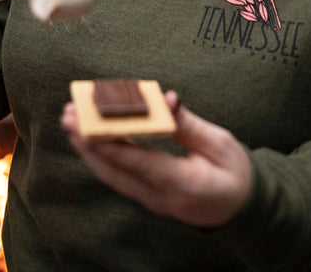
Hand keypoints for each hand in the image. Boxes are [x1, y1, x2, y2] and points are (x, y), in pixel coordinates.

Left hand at [61, 90, 251, 227]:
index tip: (87, 124)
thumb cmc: (235, 174)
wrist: (243, 210)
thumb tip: (166, 99)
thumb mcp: (221, 144)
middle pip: (116, 172)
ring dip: (89, 149)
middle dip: (88, 143)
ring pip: (112, 176)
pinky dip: (102, 155)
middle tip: (68, 115)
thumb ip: (189, 125)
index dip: (111, 143)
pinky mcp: (149, 196)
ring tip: (70, 121)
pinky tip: (89, 136)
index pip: (139, 163)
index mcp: (183, 184)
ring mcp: (153, 201)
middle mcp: (161, 198)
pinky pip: (119, 176)